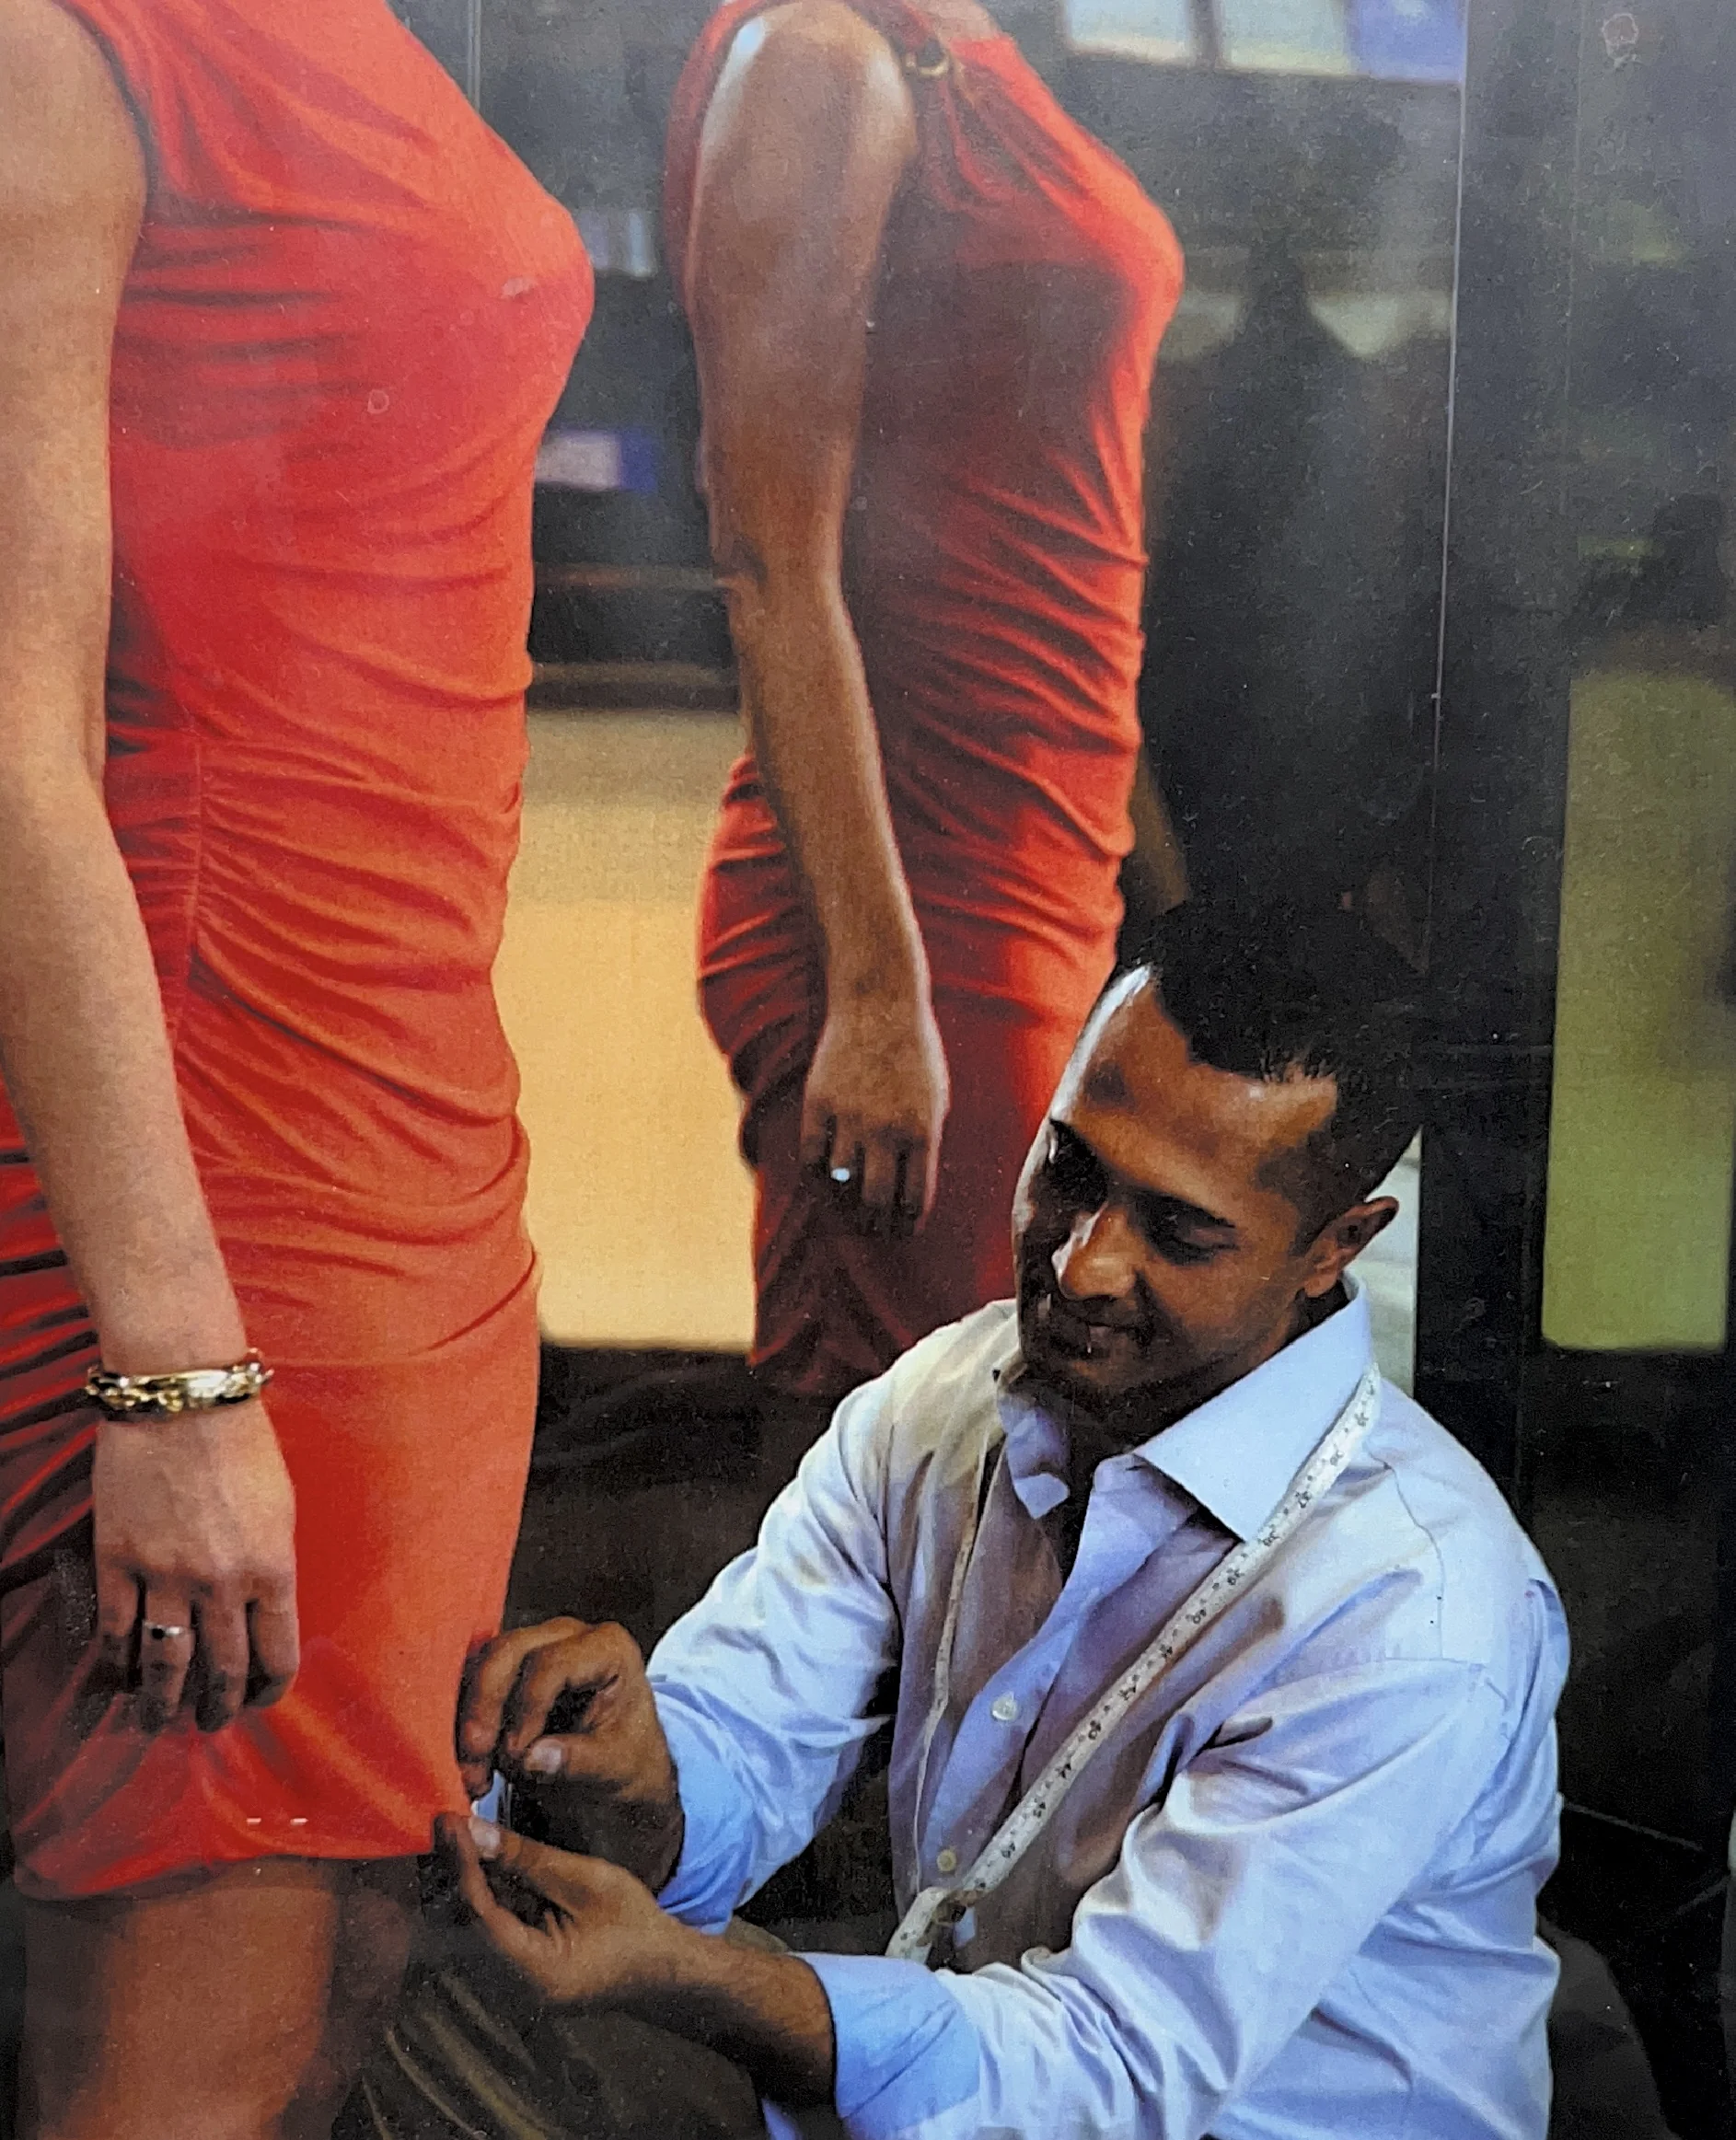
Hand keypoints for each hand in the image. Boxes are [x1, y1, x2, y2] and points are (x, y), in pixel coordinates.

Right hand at [92, 1396, 298, 1732]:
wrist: (183, 1400)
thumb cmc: (243, 1444)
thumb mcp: (281, 1508)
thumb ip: (272, 1564)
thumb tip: (262, 1610)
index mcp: (274, 1569)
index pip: (278, 1654)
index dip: (269, 1687)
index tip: (260, 1699)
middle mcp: (223, 1583)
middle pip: (223, 1669)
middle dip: (217, 1706)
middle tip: (210, 1722)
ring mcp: (167, 1575)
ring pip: (166, 1663)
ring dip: (163, 1701)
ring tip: (160, 1719)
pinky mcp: (119, 1561)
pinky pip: (117, 1631)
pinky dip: (117, 1662)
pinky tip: (119, 1677)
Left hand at [446, 1817, 836, 2106]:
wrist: (659, 1969)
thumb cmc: (633, 1922)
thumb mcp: (587, 1879)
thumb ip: (528, 1859)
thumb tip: (474, 1830)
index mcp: (535, 1972)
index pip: (478, 1914)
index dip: (460, 1864)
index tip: (447, 1820)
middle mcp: (509, 1990)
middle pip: (458, 1925)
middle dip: (447, 1871)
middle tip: (442, 1822)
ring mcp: (506, 1988)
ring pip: (461, 1929)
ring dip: (457, 1881)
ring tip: (453, 1834)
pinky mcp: (509, 1975)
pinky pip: (478, 1932)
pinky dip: (474, 1895)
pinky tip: (473, 1861)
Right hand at [458, 1619, 682, 1890]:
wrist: (621, 1763)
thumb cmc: (629, 1758)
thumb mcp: (616, 1766)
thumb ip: (577, 1760)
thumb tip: (531, 1757)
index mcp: (607, 1648)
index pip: (552, 1664)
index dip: (527, 1708)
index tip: (518, 1756)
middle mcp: (568, 1635)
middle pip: (507, 1651)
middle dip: (484, 1707)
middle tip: (476, 1759)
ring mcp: (535, 1645)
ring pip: (482, 1664)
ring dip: (468, 1720)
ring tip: (472, 1773)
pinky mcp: (510, 1668)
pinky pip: (473, 1683)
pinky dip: (465, 1724)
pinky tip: (470, 1765)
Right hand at [800, 986, 948, 1233]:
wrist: (880, 1003)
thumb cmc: (915, 1051)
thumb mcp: (936, 1098)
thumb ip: (924, 1142)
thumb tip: (909, 1187)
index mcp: (922, 1132)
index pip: (914, 1199)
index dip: (907, 1224)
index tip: (902, 1230)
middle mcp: (886, 1130)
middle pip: (876, 1200)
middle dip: (875, 1222)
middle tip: (872, 1226)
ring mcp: (849, 1117)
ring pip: (841, 1182)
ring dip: (843, 1201)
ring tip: (845, 1206)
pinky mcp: (819, 1103)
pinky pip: (811, 1156)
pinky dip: (816, 1174)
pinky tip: (822, 1177)